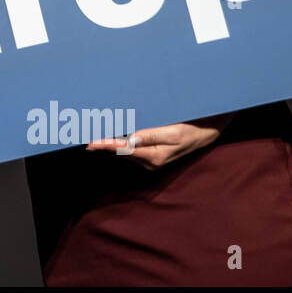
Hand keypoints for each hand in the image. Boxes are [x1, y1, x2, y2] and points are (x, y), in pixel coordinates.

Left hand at [86, 113, 232, 170]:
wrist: (206, 134)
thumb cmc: (191, 130)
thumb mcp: (173, 132)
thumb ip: (151, 135)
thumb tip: (131, 139)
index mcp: (153, 157)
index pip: (124, 150)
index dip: (106, 145)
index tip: (91, 143)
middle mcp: (150, 162)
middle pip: (121, 152)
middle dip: (105, 145)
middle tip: (85, 136)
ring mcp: (150, 161)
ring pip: (126, 151)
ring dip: (112, 144)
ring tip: (95, 137)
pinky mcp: (152, 156)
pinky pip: (133, 150)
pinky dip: (121, 144)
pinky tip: (113, 137)